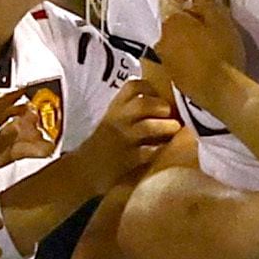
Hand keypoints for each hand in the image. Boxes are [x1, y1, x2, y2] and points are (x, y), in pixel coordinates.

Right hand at [66, 68, 182, 188]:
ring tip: (175, 129)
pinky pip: (149, 152)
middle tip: (170, 113)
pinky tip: (167, 149)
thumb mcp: (111, 121)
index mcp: (114, 109)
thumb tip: (161, 103)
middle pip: (142, 103)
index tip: (158, 95)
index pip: (132, 87)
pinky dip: (161, 149)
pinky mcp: (128, 160)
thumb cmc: (102, 145)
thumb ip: (129, 110)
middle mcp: (118, 121)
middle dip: (161, 106)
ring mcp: (123, 140)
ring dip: (166, 126)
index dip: (150, 87)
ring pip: (148, 126)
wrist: (83, 171)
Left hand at [154, 0, 244, 103]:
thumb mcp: (220, 20)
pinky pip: (178, 58)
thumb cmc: (221, 51)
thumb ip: (206, 3)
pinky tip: (205, 58)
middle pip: (174, 22)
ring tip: (209, 40)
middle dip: (189, 17)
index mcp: (171, 23)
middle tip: (209, 18)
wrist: (220, 92)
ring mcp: (165, 61)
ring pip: (175, 41)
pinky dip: (188, 53)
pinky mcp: (173, 78)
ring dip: (188, 36)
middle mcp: (162, 41)